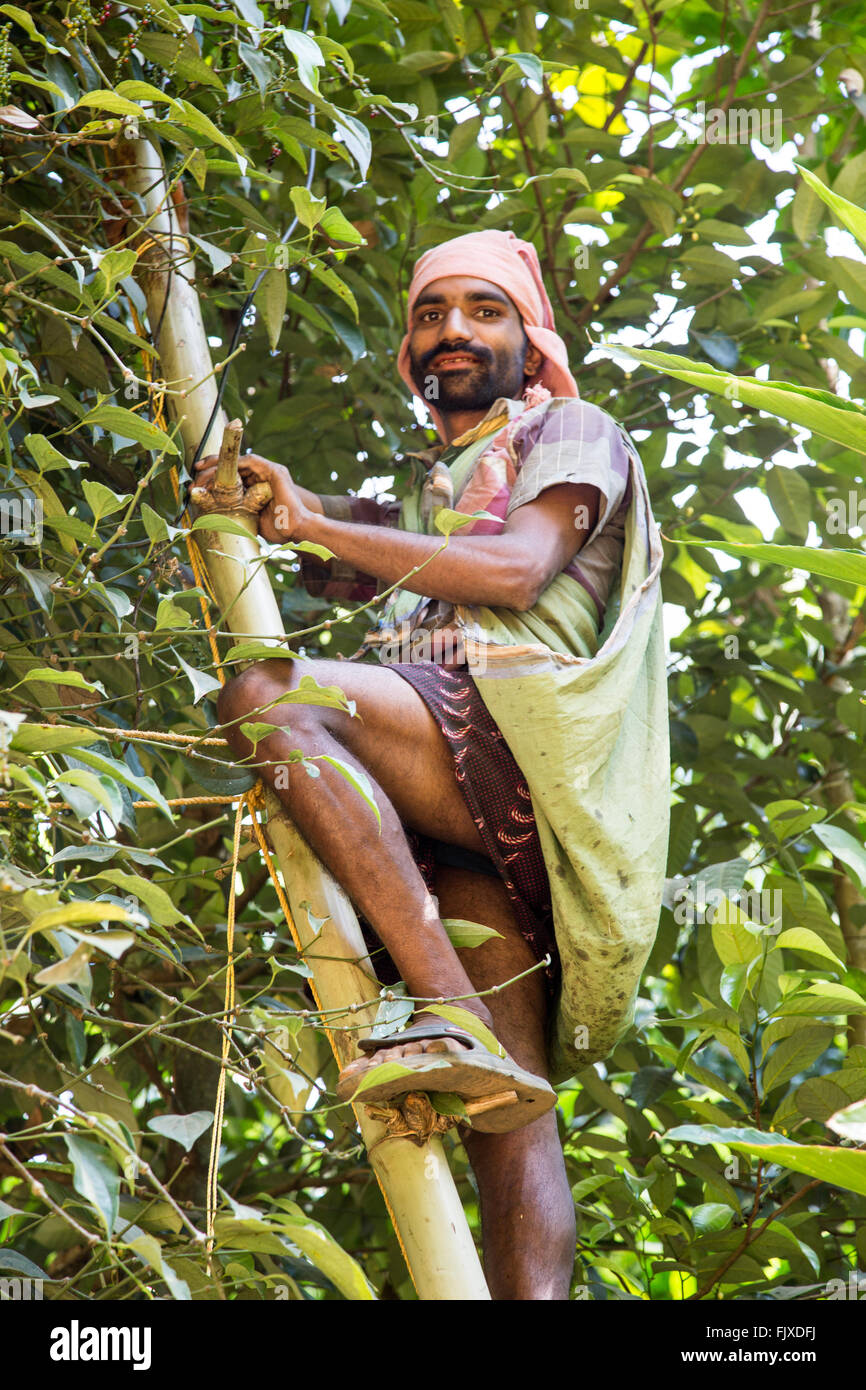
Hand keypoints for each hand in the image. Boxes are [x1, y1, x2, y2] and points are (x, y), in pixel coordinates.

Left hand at [193, 452, 307, 543]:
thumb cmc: (277, 529)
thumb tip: (214, 513)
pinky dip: (234, 461)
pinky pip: (250, 461)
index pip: (233, 474)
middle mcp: (263, 476)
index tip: (197, 481)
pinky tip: (220, 467)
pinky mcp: (275, 471)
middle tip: (195, 476)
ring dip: (219, 464)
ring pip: (238, 461)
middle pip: (233, 465)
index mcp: (257, 486)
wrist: (295, 531)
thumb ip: (236, 510)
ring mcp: (269, 472)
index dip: (214, 475)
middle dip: (212, 468)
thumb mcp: (249, 517)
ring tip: (202, 471)